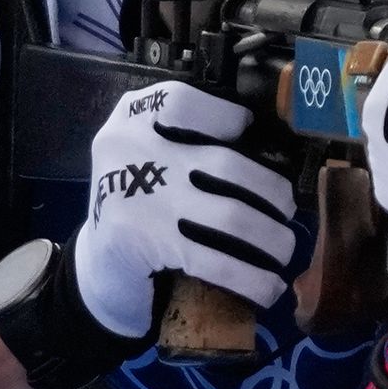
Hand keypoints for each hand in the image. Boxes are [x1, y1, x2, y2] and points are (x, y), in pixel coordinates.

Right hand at [74, 80, 297, 337]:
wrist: (99, 268)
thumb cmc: (141, 204)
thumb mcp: (150, 157)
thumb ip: (188, 138)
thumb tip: (267, 142)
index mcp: (130, 120)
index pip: (183, 102)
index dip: (226, 117)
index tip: (251, 131)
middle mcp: (128, 150)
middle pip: (226, 164)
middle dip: (272, 192)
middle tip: (288, 209)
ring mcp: (135, 198)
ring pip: (231, 216)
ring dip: (271, 238)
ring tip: (284, 248)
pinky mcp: (143, 245)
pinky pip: (215, 261)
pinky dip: (252, 277)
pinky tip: (270, 286)